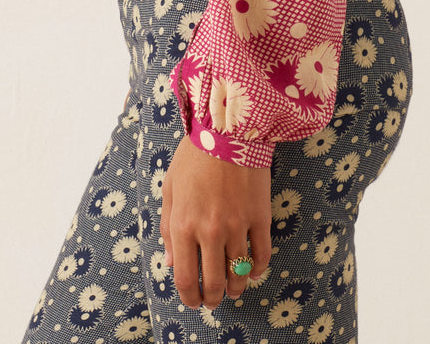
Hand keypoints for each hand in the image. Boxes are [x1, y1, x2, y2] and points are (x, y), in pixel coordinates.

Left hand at [159, 134, 271, 308]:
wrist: (228, 128)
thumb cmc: (194, 155)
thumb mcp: (170, 188)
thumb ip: (167, 228)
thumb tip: (172, 262)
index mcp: (183, 225)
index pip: (186, 278)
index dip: (190, 297)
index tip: (194, 301)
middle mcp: (210, 231)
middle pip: (214, 283)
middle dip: (213, 298)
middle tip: (213, 300)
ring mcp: (237, 225)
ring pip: (238, 273)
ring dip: (235, 288)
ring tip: (233, 289)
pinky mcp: (260, 217)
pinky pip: (262, 254)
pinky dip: (257, 269)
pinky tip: (252, 270)